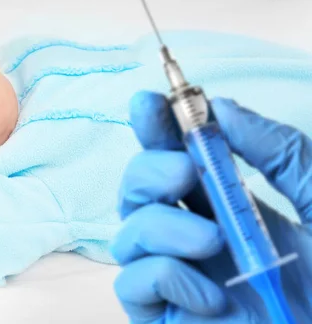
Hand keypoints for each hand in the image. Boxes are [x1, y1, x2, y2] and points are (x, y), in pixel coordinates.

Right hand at [109, 91, 311, 322]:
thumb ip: (279, 151)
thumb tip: (221, 107)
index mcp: (221, 205)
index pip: (171, 157)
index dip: (154, 128)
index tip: (150, 103)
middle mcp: (189, 234)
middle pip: (135, 189)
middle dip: (148, 169)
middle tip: (185, 172)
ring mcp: (175, 277)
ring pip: (127, 233)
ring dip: (161, 225)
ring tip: (214, 241)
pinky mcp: (163, 314)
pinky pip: (131, 283)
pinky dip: (165, 277)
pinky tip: (213, 297)